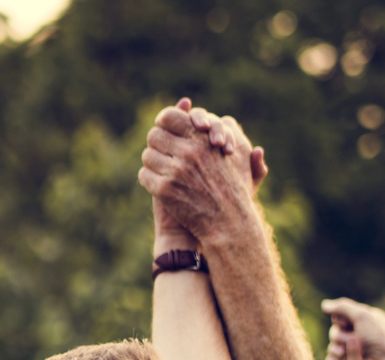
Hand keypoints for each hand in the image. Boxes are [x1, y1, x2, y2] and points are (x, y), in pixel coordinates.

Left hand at [140, 99, 266, 251]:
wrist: (228, 222)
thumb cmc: (236, 186)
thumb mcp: (240, 153)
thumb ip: (226, 128)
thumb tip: (211, 112)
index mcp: (203, 138)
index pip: (168, 117)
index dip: (164, 122)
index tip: (167, 130)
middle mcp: (188, 152)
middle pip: (153, 136)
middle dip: (158, 143)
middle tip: (163, 151)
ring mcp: (175, 171)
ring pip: (147, 156)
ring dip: (153, 162)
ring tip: (163, 168)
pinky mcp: (164, 190)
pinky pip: (144, 175)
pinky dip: (150, 179)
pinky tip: (160, 183)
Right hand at [323, 296, 384, 359]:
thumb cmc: (377, 338)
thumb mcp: (362, 316)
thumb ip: (343, 308)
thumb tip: (324, 305)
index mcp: (365, 322)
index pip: (342, 316)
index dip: (340, 320)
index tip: (348, 323)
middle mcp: (359, 335)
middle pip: (335, 331)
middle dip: (338, 336)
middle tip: (350, 340)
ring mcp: (353, 351)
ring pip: (331, 346)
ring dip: (335, 349)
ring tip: (344, 354)